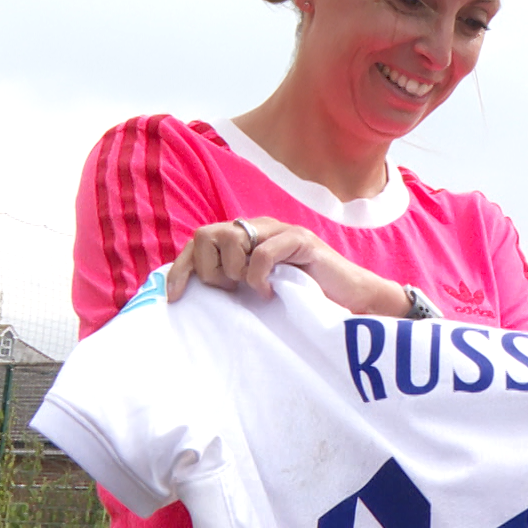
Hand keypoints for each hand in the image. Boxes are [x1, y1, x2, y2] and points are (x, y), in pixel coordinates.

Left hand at [165, 216, 410, 316]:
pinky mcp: (300, 240)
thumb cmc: (305, 298)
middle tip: (232, 292)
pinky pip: (262, 253)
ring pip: (230, 239)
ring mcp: (280, 230)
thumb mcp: (258, 289)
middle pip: (206, 235)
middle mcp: (260, 228)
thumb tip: (194, 293)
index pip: (199, 241)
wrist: (352, 299)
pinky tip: (270, 292)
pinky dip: (259, 277)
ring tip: (253, 290)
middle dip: (210, 270)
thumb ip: (234, 281)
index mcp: (246, 238)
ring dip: (234, 272)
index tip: (176, 298)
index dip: (182, 269)